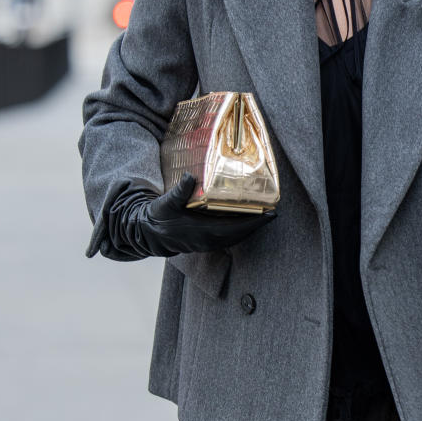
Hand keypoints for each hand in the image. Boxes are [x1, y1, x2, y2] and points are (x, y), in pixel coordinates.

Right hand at [105, 173, 276, 258]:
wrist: (148, 233)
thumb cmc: (158, 217)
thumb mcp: (166, 202)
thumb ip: (179, 191)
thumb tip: (190, 177)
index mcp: (203, 232)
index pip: (236, 228)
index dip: (255, 222)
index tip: (271, 214)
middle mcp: (209, 240)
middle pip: (241, 234)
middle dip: (257, 224)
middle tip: (273, 211)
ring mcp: (207, 243)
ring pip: (236, 237)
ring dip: (250, 227)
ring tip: (263, 214)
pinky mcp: (205, 242)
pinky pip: (229, 237)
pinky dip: (240, 229)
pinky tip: (244, 219)